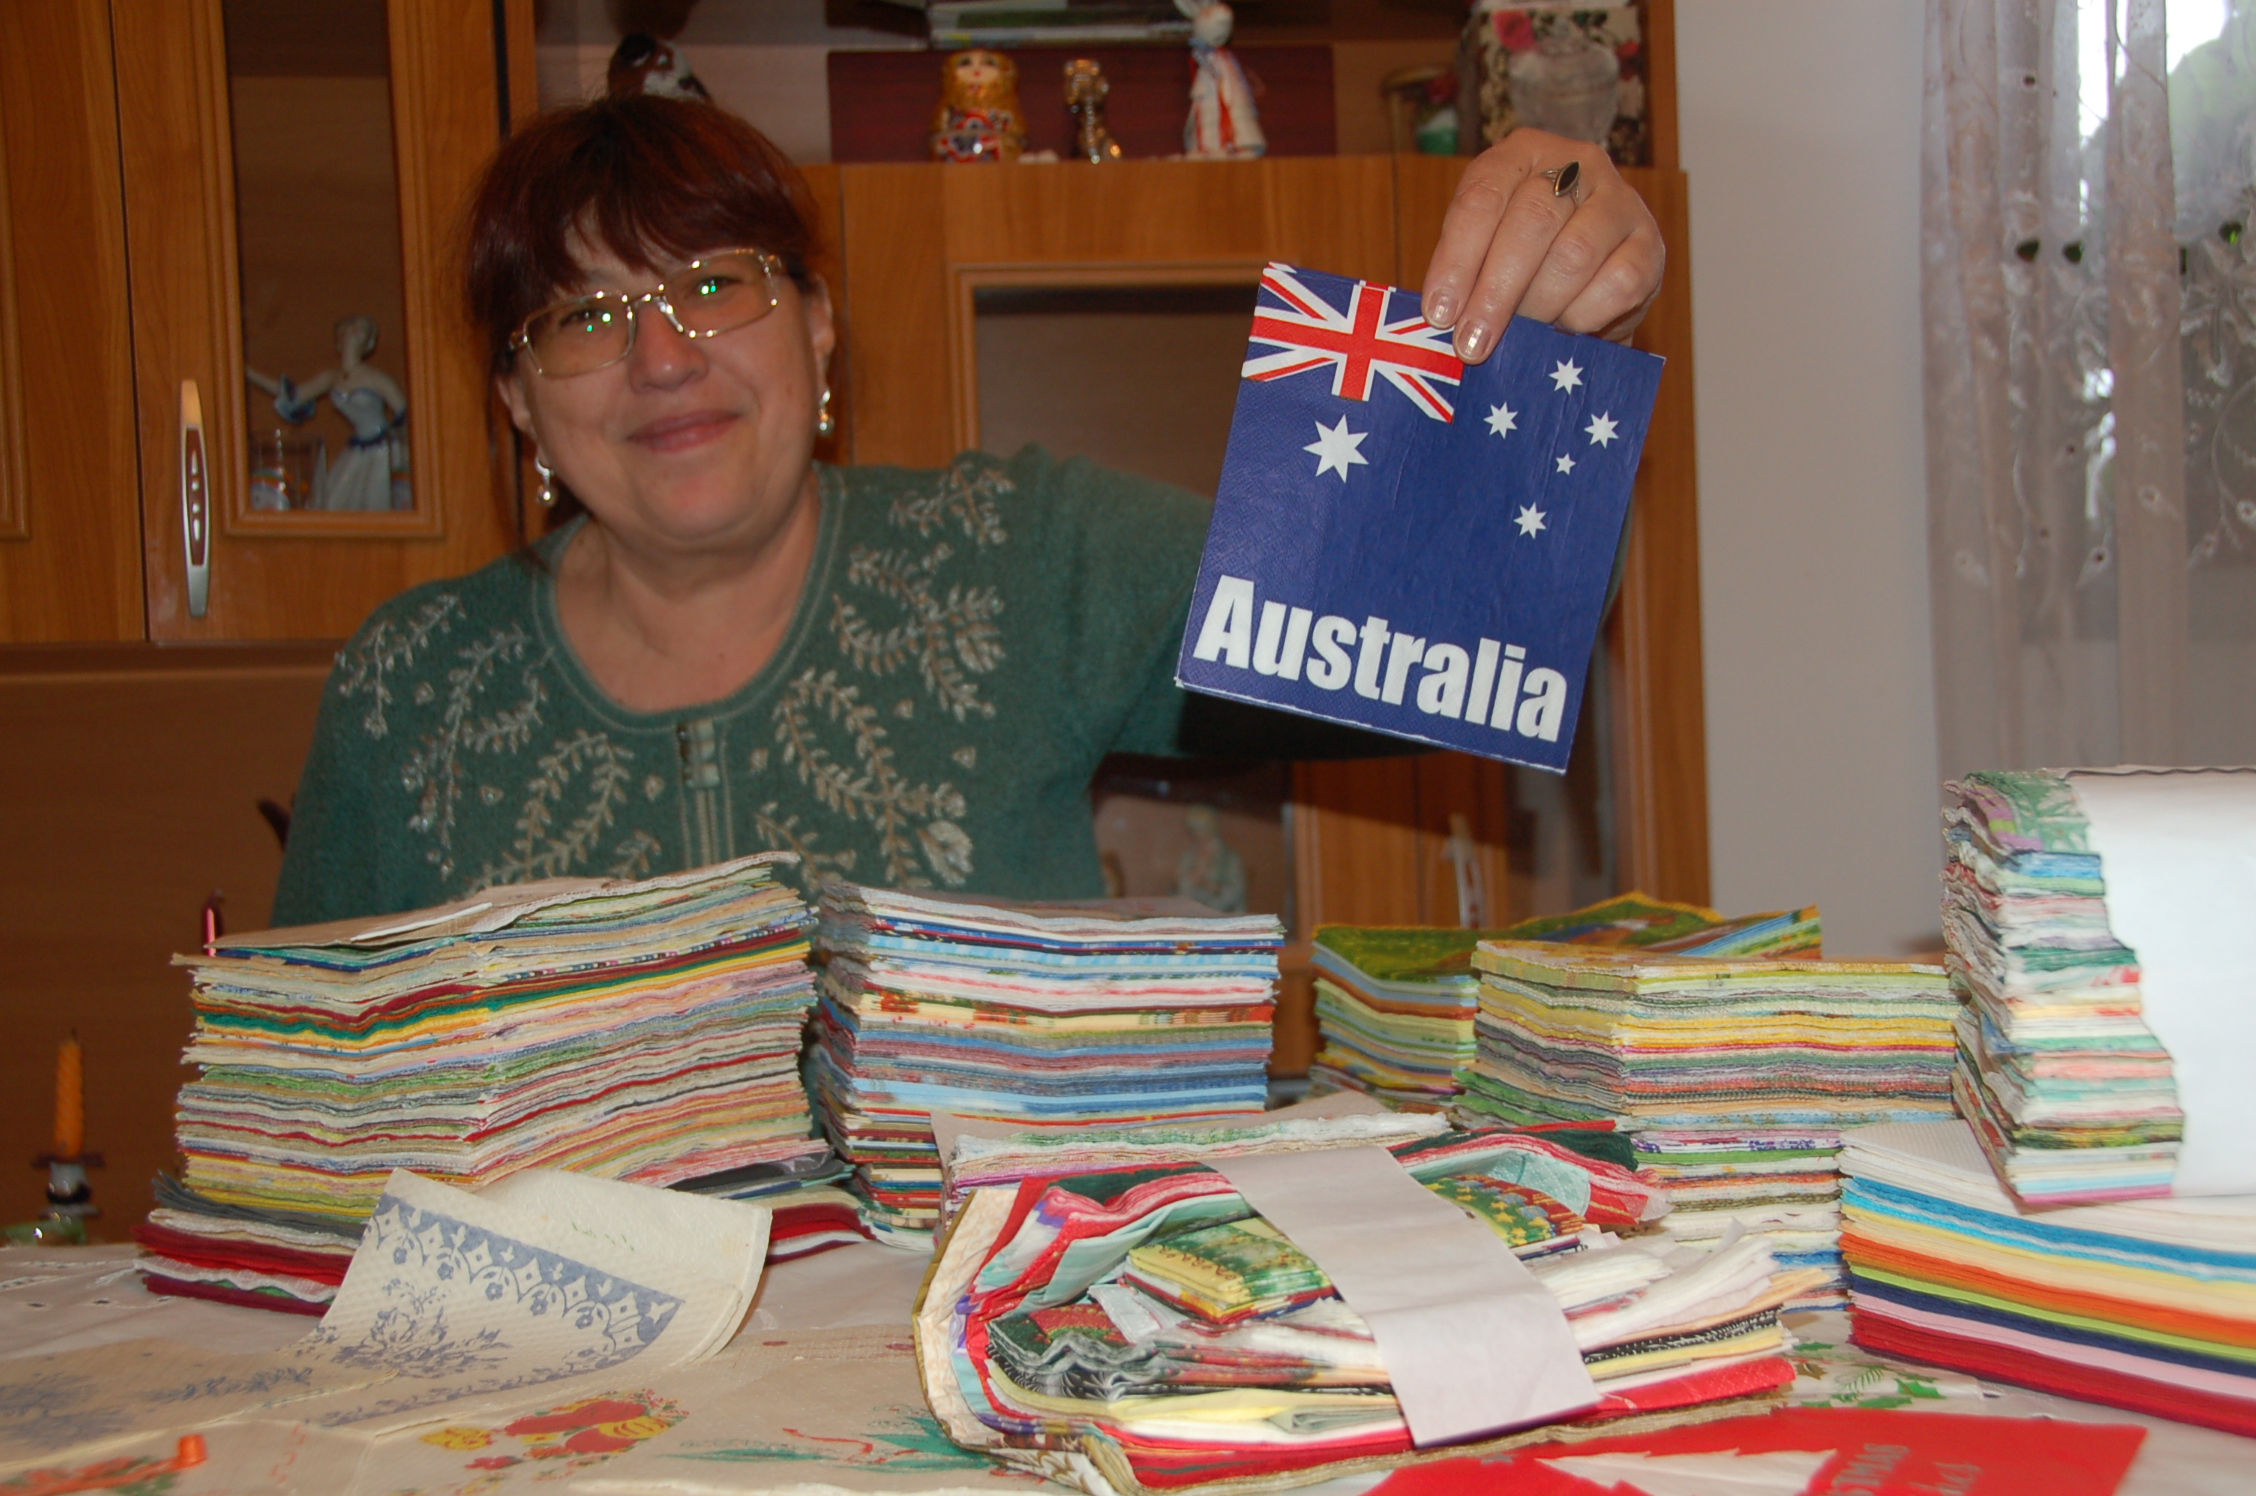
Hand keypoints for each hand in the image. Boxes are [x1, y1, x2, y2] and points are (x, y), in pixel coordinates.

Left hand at [1418, 130, 1663, 360]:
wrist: (1589, 277)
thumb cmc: (1522, 260)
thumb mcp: (1484, 248)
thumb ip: (1465, 271)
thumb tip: (1446, 318)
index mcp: (1522, 153)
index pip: (1483, 198)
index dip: (1457, 259)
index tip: (1440, 312)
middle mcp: (1577, 163)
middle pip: (1531, 222)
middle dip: (1496, 291)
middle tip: (1473, 342)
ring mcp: (1620, 200)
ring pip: (1575, 255)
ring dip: (1540, 306)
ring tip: (1521, 336)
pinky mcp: (1650, 245)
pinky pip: (1617, 285)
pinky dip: (1583, 316)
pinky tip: (1565, 328)